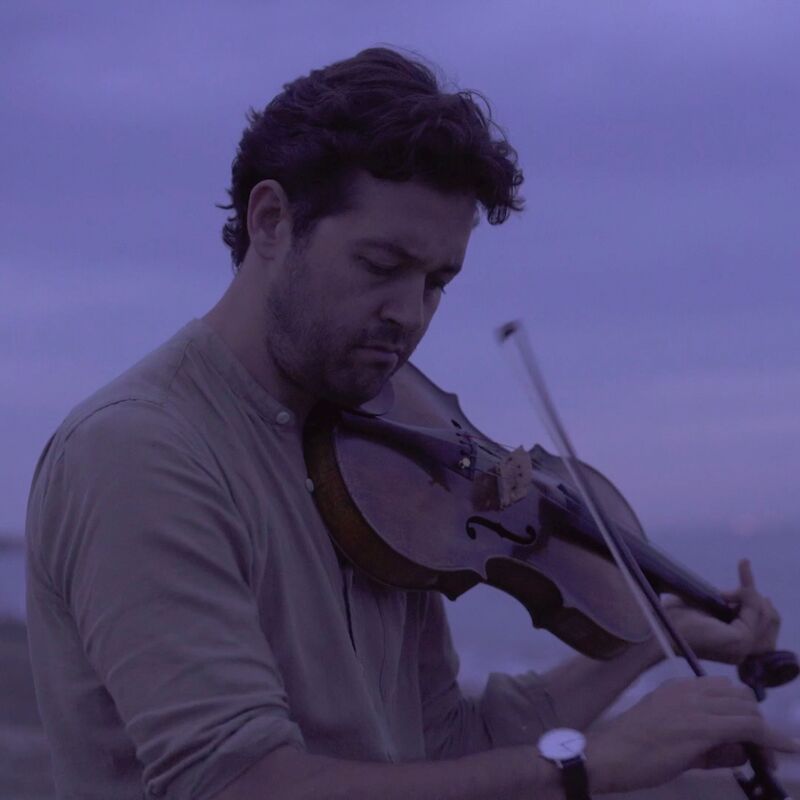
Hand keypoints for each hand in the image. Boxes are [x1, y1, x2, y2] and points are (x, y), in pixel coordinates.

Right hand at [585, 675, 799, 793]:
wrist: (611, 754)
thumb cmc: (635, 750)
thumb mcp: (674, 740)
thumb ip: (709, 743)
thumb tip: (743, 751)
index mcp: (678, 688)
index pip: (724, 688)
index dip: (742, 709)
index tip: (750, 733)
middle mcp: (689, 690)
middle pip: (741, 695)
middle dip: (756, 720)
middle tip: (762, 749)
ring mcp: (697, 706)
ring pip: (748, 708)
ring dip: (763, 731)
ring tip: (768, 756)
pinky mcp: (703, 727)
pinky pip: (750, 726)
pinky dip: (772, 738)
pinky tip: (787, 748)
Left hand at [662, 558, 780, 663]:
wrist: (655, 628)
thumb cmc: (671, 617)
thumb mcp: (702, 605)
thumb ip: (723, 603)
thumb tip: (743, 590)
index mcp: (736, 645)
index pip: (764, 623)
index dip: (758, 598)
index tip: (743, 565)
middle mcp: (744, 652)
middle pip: (771, 619)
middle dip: (754, 596)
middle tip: (730, 587)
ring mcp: (744, 649)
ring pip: (765, 613)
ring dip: (747, 594)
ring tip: (723, 592)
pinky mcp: (740, 640)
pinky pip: (753, 609)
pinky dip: (745, 593)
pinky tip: (724, 592)